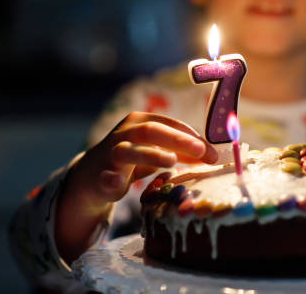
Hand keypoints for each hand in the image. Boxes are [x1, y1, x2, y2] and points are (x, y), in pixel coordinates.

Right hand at [75, 111, 217, 203]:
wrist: (92, 176)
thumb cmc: (133, 158)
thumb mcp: (157, 150)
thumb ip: (182, 150)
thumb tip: (212, 154)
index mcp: (141, 121)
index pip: (171, 124)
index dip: (193, 136)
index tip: (212, 152)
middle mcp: (125, 133)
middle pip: (152, 131)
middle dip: (178, 140)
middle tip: (201, 152)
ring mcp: (111, 153)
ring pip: (128, 151)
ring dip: (150, 155)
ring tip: (171, 161)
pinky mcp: (100, 177)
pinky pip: (105, 178)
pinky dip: (111, 180)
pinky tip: (118, 183)